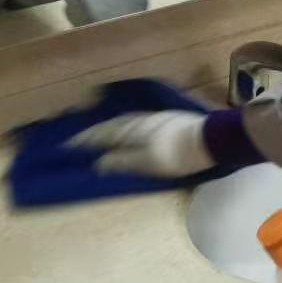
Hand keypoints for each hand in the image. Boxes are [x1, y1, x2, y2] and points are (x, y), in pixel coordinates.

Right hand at [66, 110, 213, 177]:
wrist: (213, 140)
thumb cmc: (178, 155)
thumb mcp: (148, 163)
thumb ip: (123, 162)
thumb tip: (99, 163)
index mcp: (133, 129)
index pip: (103, 134)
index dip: (86, 141)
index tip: (68, 145)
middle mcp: (141, 120)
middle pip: (113, 125)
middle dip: (95, 133)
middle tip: (81, 140)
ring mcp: (156, 119)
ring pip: (126, 122)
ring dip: (111, 128)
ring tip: (101, 136)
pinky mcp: (168, 121)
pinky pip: (138, 123)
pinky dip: (126, 127)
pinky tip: (130, 132)